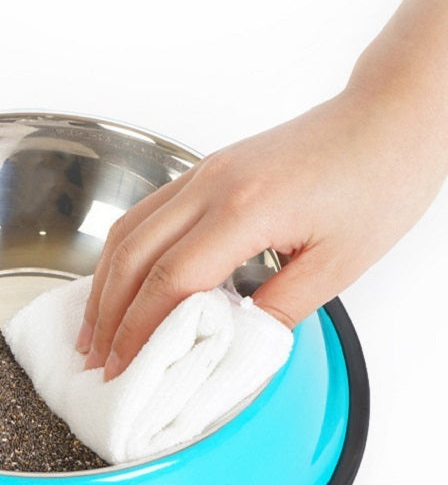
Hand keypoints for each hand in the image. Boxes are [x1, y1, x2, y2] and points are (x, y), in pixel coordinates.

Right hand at [76, 86, 445, 380]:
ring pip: (128, 230)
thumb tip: (230, 344)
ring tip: (94, 325)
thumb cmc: (378, 180)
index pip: (170, 279)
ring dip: (104, 282)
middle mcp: (211, 185)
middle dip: (107, 313)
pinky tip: (121, 279)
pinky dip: (124, 253)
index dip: (138, 330)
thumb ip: (277, 311)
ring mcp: (203, 173)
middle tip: (94, 356)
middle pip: (133, 255)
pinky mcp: (206, 170)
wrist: (390, 118)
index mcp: (245, 210)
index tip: (123, 366)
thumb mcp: (338, 265)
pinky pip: (146, 213)